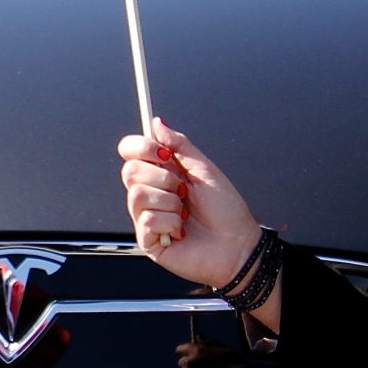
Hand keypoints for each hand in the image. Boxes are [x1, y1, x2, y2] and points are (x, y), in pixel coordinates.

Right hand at [117, 118, 261, 290]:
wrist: (237, 246)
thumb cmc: (226, 211)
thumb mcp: (205, 170)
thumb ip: (180, 145)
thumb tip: (157, 122)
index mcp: (162, 174)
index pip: (131, 152)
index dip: (140, 147)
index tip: (162, 153)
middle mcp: (151, 193)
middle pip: (130, 171)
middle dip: (163, 177)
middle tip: (183, 189)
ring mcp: (147, 217)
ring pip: (137, 195)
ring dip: (169, 202)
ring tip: (185, 212)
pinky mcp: (147, 240)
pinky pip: (147, 220)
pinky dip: (170, 223)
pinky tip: (181, 231)